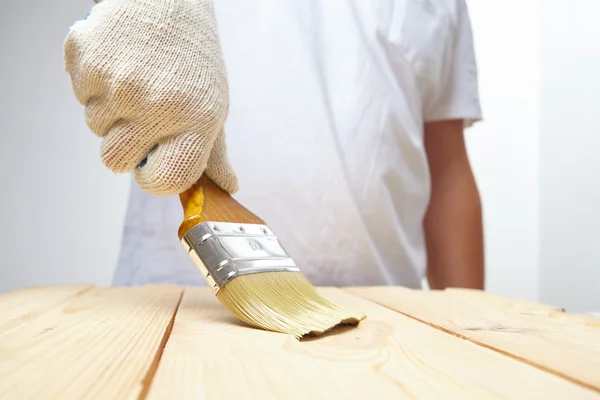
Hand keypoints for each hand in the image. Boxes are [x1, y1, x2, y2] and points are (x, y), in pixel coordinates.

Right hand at [64, 0, 237, 194]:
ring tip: (135, 80)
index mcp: (197, 120)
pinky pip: (79, 96)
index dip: (154, 178)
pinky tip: (118, 64)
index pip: (166, 180)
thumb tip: (227, 188)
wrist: (169, 1)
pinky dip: (93, 85)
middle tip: (143, 114)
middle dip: (125, 144)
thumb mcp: (214, 105)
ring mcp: (119, 83)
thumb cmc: (194, 62)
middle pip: (115, 161)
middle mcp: (157, 105)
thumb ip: (214, 152)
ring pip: (94, 128)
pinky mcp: (88, 61)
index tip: (154, 165)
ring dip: (110, 112)